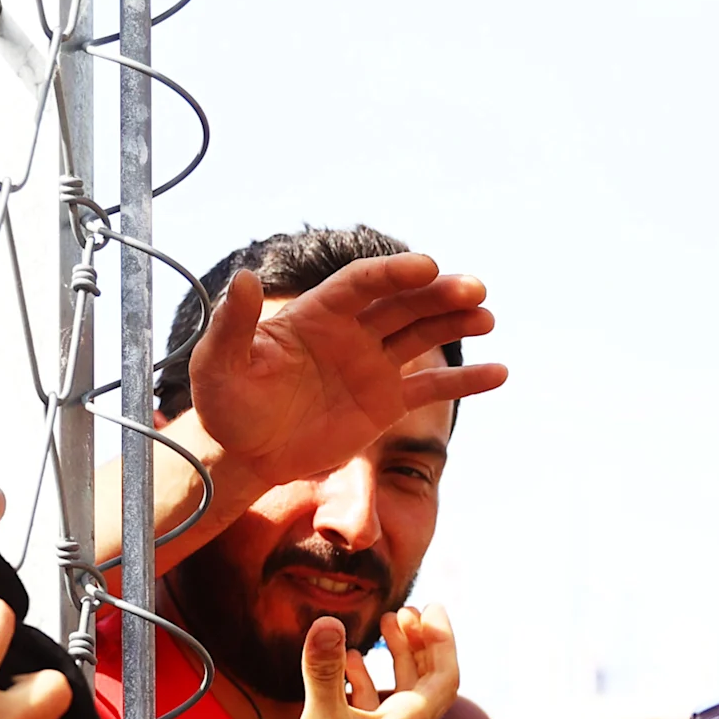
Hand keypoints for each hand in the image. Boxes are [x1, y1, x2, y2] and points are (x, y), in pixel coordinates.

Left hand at [187, 253, 505, 492]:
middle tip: (475, 289)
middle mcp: (351, 333)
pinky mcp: (385, 402)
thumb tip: (240, 279)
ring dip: (456, 323)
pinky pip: (430, 388)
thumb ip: (233, 325)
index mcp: (317, 316)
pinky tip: (499, 373)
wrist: (244, 452)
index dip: (393, 273)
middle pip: (403, 304)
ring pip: (422, 335)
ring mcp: (372, 366)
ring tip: (488, 317)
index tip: (427, 266)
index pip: (362, 284)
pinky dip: (464, 382)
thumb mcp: (219, 365)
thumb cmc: (227, 404)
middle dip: (438, 294)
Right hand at [274, 606, 458, 718]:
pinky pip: (372, 705)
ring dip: (397, 657)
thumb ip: (324, 673)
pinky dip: (365, 678)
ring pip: (401, 690)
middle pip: (427, 679)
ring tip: (383, 625)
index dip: (442, 639)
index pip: (444, 675)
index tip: (429, 607)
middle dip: (421, 642)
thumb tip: (328, 621)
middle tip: (407, 610)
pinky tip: (347, 663)